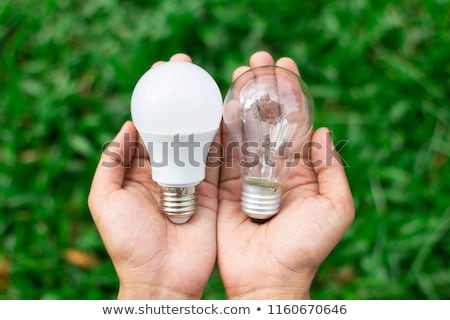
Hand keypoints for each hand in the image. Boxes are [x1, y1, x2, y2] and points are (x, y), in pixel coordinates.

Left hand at [88, 54, 218, 298]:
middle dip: (180, 97)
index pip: (149, 127)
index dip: (153, 100)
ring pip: (199, 138)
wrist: (164, 278)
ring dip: (203, 109)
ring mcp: (193, 180)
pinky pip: (220, 160)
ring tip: (208, 80)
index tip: (159, 74)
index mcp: (140, 171)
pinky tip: (227, 111)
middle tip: (186, 66)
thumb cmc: (129, 243)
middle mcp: (168, 171)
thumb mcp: (105, 201)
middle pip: (176, 126)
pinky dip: (224, 137)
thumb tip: (128, 125)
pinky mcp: (215, 191)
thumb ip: (111, 163)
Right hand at [217, 51, 354, 298]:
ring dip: (239, 100)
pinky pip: (220, 152)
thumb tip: (323, 130)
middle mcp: (272, 168)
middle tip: (255, 61)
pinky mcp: (222, 185)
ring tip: (236, 74)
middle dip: (262, 89)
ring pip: (242, 130)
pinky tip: (219, 103)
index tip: (284, 66)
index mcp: (300, 171)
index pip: (295, 123)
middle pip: (266, 120)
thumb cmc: (304, 247)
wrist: (268, 279)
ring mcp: (246, 175)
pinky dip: (219, 127)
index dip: (290, 93)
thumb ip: (331, 170)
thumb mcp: (334, 209)